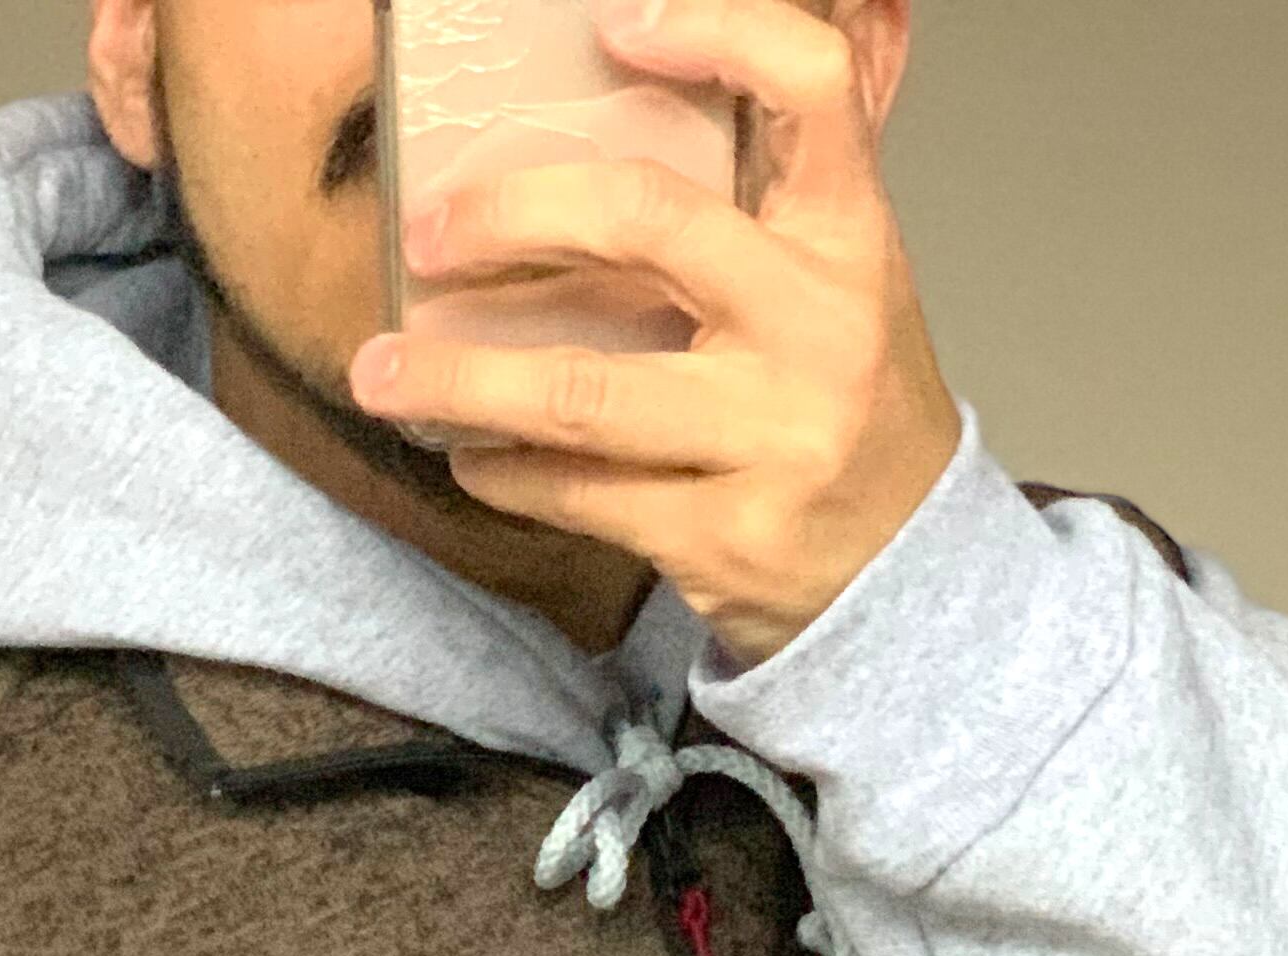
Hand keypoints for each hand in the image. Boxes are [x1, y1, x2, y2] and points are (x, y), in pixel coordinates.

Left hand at [347, 0, 962, 671]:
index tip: (616, 28)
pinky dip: (505, 473)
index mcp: (847, 237)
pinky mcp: (721, 535)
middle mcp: (816, 328)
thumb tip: (710, 52)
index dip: (717, 33)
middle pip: (643, 224)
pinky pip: (580, 492)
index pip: (807, 86)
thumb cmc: (845, 403)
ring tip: (384, 374)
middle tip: (427, 235)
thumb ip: (779, 182)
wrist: (904, 569)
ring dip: (458, 380)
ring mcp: (769, 438)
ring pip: (582, 392)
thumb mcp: (840, 274)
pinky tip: (471, 455)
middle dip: (508, 220)